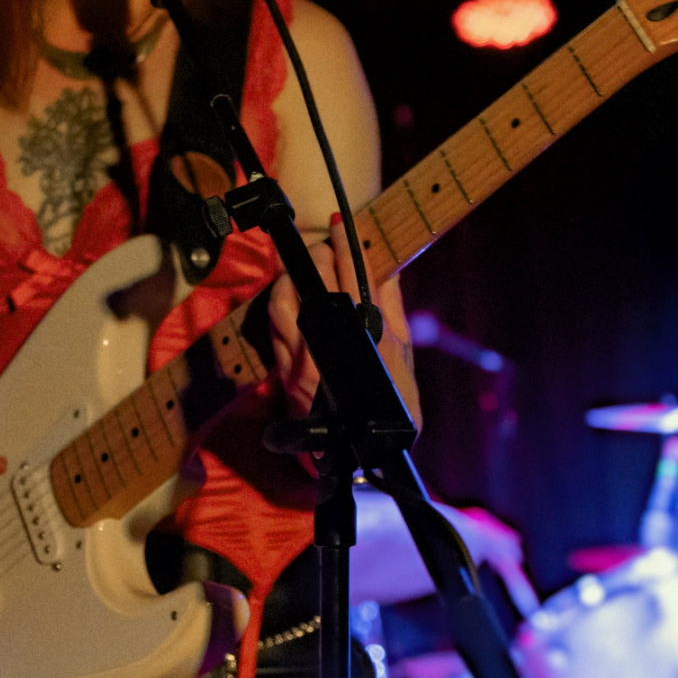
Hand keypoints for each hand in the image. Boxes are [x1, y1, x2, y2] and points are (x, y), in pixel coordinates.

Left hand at [267, 214, 418, 425]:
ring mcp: (303, 359)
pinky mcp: (285, 373)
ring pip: (284, 300)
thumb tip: (385, 270)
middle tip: (326, 247)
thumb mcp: (403, 353)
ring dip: (291, 278)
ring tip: (305, 272)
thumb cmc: (394, 403)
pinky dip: (280, 305)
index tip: (340, 223)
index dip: (345, 244)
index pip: (354, 274)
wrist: (367, 453)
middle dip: (319, 256)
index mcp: (370, 334)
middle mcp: (333, 344)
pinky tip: (289, 299)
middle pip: (315, 280)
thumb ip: (392, 308)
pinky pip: (274, 326)